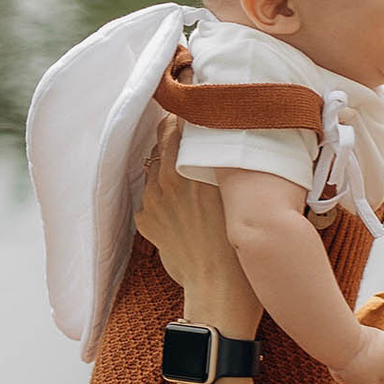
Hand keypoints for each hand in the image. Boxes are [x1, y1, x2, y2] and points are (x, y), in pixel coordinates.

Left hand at [136, 124, 261, 335]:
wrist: (218, 283)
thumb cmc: (238, 238)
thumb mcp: (235, 190)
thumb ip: (223, 161)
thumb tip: (223, 144)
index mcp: (188, 164)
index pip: (179, 120)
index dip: (186, 107)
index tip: (193, 99)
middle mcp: (164, 177)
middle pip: (162, 138)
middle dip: (175, 132)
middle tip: (192, 129)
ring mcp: (151, 199)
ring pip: (154, 166)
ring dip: (167, 164)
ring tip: (188, 172)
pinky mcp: (145, 221)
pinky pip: (149, 198)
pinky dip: (161, 196)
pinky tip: (180, 206)